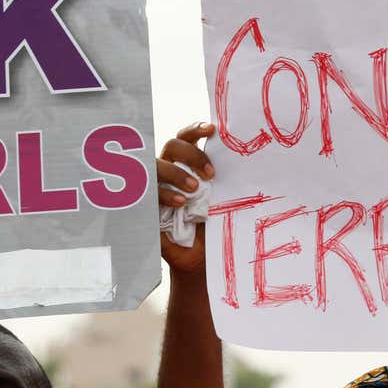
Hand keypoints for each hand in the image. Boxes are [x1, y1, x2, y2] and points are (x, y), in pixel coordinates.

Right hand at [156, 122, 215, 273]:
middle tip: (210, 174)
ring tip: (194, 190)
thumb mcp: (219, 200)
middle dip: (191, 154)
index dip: (195, 130)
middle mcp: (168, 171)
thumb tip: (240, 157)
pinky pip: (148, 192)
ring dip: (175, 173)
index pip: (185, 138)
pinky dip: (164, 194)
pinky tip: (180, 203)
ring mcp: (155, 187)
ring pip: (155, 165)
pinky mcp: (146, 206)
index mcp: (185, 164)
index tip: (212, 129)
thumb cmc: (211, 226)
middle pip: (172, 145)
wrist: (200, 258)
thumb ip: (220, 180)